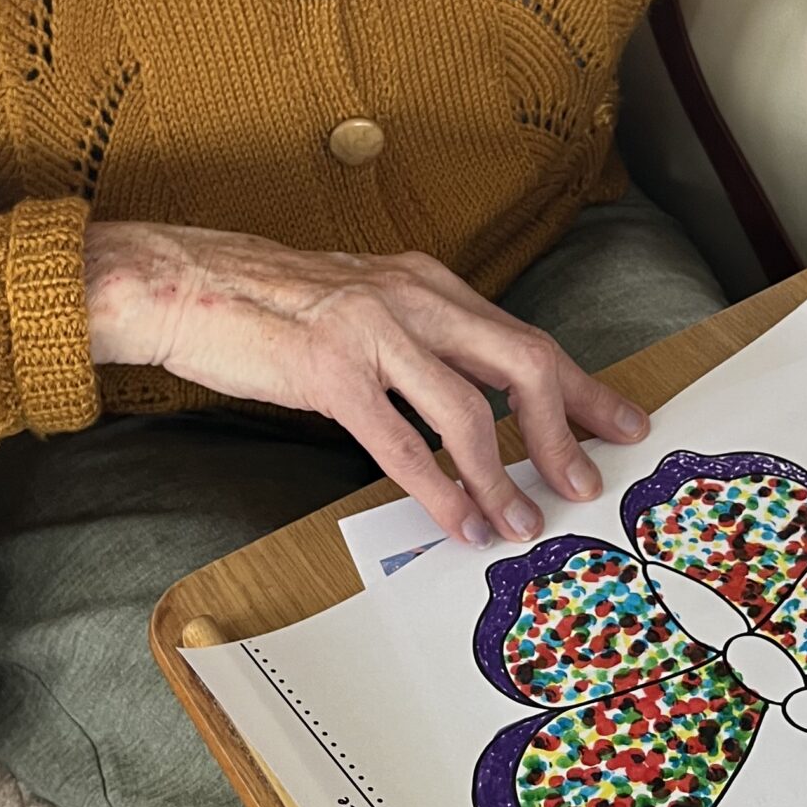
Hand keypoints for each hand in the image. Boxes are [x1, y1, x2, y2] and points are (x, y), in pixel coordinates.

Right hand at [83, 221, 649, 544]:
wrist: (184, 283)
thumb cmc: (270, 305)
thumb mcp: (364, 304)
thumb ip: (421, 342)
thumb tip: (476, 401)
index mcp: (428, 283)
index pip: (525, 337)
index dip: (582, 386)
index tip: (623, 423)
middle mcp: (413, 297)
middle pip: (522, 364)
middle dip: (567, 430)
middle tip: (589, 483)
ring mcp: (372, 331)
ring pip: (469, 409)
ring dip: (504, 476)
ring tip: (523, 523)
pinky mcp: (329, 371)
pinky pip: (402, 442)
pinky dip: (440, 489)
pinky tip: (459, 521)